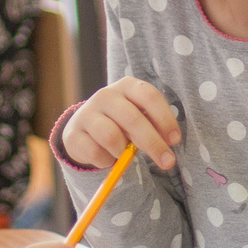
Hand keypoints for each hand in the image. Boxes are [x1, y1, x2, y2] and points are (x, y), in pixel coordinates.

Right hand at [65, 77, 180, 170]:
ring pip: (111, 136)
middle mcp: (105, 95)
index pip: (149, 97)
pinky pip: (95, 152)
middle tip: (167, 162)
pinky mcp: (73, 134)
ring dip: (124, 152)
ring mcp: (86, 113)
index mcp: (127, 86)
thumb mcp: (140, 118)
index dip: (165, 119)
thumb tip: (167, 143)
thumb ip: (153, 125)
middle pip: (133, 119)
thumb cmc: (123, 123)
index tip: (175, 140)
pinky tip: (107, 158)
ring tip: (124, 155)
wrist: (86, 130)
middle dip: (153, 143)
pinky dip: (106, 161)